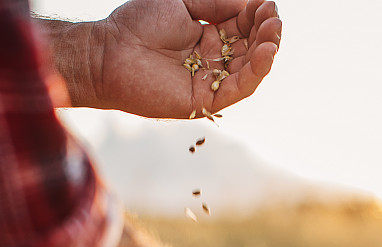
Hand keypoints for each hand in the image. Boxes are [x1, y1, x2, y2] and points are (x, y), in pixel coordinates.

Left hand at [83, 0, 281, 117]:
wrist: (108, 52)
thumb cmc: (137, 24)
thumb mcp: (182, 3)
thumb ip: (216, 3)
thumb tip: (251, 2)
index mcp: (207, 38)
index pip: (242, 28)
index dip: (257, 17)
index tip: (267, 3)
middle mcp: (211, 62)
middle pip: (250, 49)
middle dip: (265, 32)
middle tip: (274, 18)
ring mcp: (209, 83)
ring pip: (249, 70)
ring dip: (266, 51)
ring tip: (274, 31)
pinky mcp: (204, 102)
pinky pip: (238, 89)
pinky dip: (255, 72)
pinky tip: (265, 53)